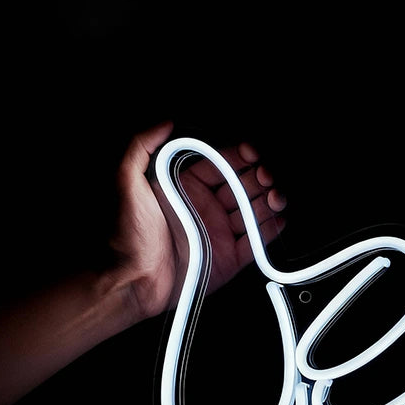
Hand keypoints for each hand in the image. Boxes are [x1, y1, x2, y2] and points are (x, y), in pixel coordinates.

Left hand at [109, 120, 286, 323]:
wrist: (133, 280)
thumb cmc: (127, 235)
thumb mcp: (126, 182)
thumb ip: (141, 147)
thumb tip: (163, 123)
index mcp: (185, 189)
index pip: (219, 165)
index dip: (237, 157)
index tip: (250, 153)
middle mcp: (204, 209)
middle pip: (241, 187)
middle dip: (258, 178)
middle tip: (265, 176)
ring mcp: (218, 234)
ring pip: (252, 212)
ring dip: (268, 201)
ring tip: (275, 196)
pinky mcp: (228, 259)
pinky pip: (255, 243)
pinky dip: (269, 231)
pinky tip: (278, 218)